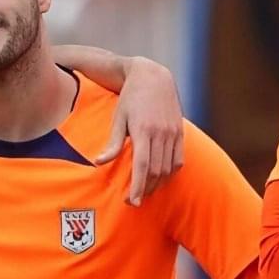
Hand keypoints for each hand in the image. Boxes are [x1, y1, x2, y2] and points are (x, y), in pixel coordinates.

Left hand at [94, 58, 183, 204]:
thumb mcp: (118, 118)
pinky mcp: (180, 133)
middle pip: (156, 171)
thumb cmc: (130, 99)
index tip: (132, 202)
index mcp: (143, 130)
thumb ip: (112, 143)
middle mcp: (161, 133)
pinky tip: (159, 179)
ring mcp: (173, 133)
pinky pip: (178, 161)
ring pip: (168, 169)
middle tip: (133, 200)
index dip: (138, 187)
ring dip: (157, 184)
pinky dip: (170, 174)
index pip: (142, 166)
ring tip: (144, 191)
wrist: (153, 77)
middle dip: (145, 190)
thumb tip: (98, 163)